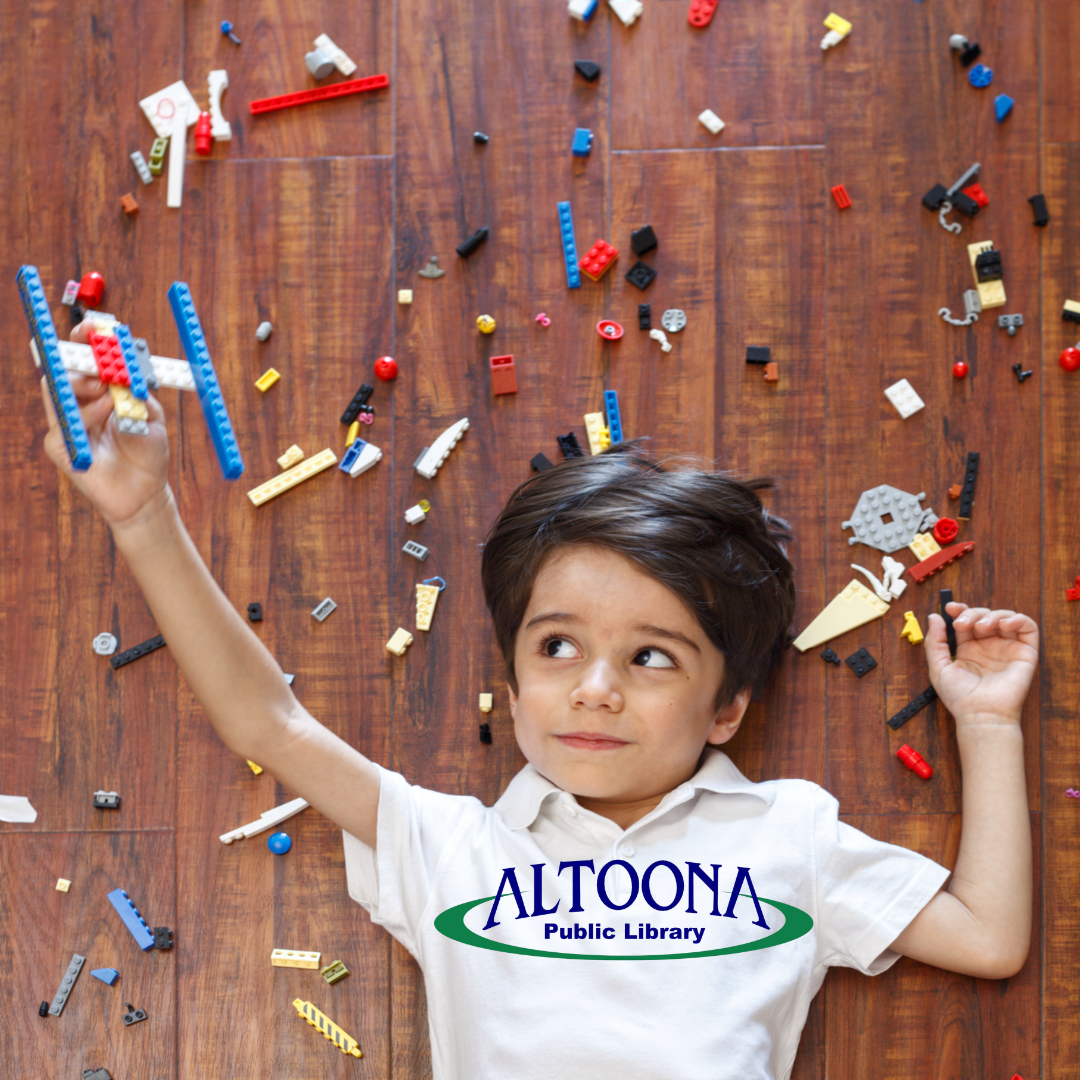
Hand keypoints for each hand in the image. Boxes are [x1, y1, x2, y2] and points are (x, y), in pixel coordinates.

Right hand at [39, 320, 171, 532]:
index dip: (84, 339)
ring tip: (109, 394)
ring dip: (84, 386)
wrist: (146, 492)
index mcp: (100, 391)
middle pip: (64, 367)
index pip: (84, 358)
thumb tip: (124, 369)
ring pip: (56, 390)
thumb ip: (137, 391)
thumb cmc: (148, 452)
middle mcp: (79, 403)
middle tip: (101, 361)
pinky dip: (86, 416)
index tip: (92, 326)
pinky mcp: (60, 447)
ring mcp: (67, 423)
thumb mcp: (151, 414)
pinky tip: (106, 417)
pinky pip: (61, 424)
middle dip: (79, 358)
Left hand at [925, 604, 1038, 725]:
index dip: (959, 610)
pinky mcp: (1025, 652)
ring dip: (992, 614)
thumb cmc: (959, 696)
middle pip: (983, 616)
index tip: (950, 608)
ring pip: (1005, 617)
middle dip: (972, 613)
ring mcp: (1007, 648)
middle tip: (962, 623)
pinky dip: (1018, 619)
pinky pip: (1028, 628)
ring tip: (981, 626)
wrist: (980, 714)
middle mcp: (988, 646)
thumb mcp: (938, 667)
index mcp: (969, 648)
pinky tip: (1004, 624)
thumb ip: (935, 641)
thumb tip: (934, 616)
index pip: (966, 621)